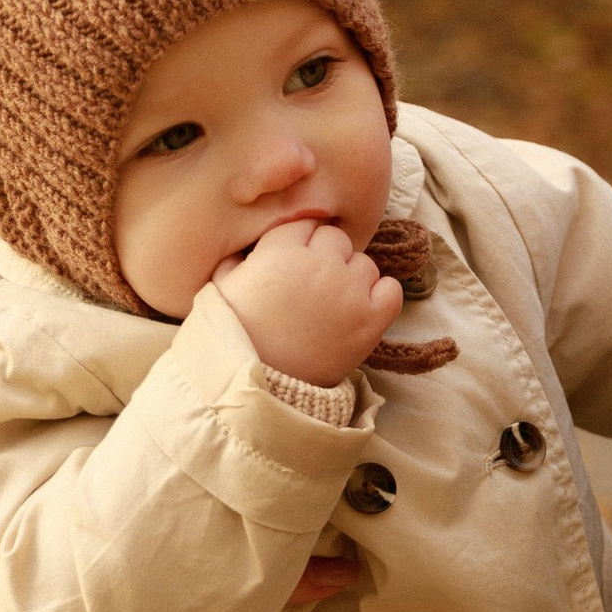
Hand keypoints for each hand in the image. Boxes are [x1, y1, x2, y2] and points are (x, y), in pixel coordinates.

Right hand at [216, 218, 402, 386]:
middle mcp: (320, 264)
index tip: (293, 264)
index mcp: (281, 251)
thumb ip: (233, 262)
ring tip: (333, 305)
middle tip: (311, 287)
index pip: (304, 224)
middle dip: (325, 257)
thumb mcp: (219, 291)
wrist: (260, 387)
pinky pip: (391, 289)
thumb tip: (243, 251)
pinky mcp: (371, 320)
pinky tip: (362, 309)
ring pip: (364, 264)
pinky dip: (381, 296)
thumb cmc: (234, 338)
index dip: (298, 243)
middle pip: (335, 239)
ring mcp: (349, 291)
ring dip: (352, 279)